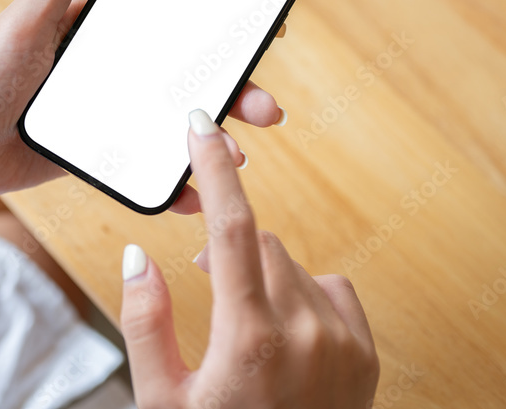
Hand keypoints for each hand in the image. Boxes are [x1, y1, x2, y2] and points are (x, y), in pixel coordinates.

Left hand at [0, 0, 285, 209]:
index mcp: (104, 31)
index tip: (268, 27)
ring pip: (178, 124)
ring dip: (216, 139)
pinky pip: (149, 168)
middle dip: (238, 90)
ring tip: (237, 156)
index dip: (224, 24)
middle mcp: (117, 71)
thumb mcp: (23, 22)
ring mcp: (115, 114)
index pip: (176, 21)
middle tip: (269, 107)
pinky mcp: (104, 155)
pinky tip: (195, 196)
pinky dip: (176, 184)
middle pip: (192, 77)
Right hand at [120, 109, 378, 407]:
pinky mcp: (365, 352)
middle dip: (231, 252)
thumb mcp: (162, 398)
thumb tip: (139, 254)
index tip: (203, 124)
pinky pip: (329, 287)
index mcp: (248, 337)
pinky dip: (304, 295)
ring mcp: (342, 341)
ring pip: (293, 265)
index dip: (215, 166)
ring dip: (264, 278)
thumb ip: (145, 320)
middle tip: (210, 288)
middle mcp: (305, 330)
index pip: (230, 227)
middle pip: (261, 241)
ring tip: (249, 333)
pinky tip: (287, 334)